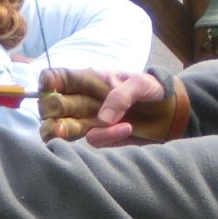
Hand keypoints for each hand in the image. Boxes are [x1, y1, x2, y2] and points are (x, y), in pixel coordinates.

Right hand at [39, 67, 162, 147]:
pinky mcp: (100, 138)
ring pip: (58, 130)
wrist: (170, 111)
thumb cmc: (153, 88)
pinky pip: (92, 140)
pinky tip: (126, 129)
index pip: (55, 78)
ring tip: (91, 128)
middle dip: (51, 113)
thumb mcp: (141, 84)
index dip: (46, 83)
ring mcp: (88, 121)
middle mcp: (81, 100)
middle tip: (64, 117)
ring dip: (64, 132)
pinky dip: (107, 136)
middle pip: (49, 108)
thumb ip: (121, 96)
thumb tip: (103, 119)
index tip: (50, 89)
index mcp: (86, 79)